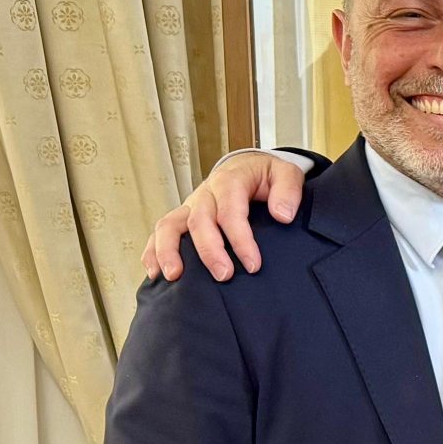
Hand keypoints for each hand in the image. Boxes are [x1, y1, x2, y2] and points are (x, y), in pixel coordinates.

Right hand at [142, 151, 306, 282]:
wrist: (248, 167)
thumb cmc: (267, 176)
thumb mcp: (286, 174)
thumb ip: (288, 191)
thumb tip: (282, 215)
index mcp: (230, 181)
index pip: (230, 211)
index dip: (240, 240)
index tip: (253, 265)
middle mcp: (205, 194)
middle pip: (199, 221)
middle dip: (209, 251)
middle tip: (224, 275)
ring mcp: (190, 206)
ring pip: (169, 225)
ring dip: (168, 251)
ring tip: (173, 276)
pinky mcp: (183, 217)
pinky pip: (161, 233)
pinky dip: (153, 251)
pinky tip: (155, 273)